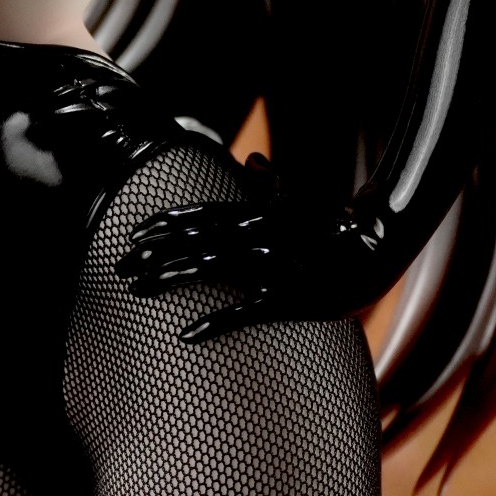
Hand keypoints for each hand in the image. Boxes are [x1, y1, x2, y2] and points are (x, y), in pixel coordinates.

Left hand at [115, 165, 379, 342]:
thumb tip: (251, 161)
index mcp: (259, 214)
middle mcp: (259, 234)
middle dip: (154, 252)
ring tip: (136, 290)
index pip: (202, 214)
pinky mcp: (289, 298)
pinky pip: (245, 311)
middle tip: (117, 266)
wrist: (377, 253)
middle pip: (195, 239)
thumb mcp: (302, 203)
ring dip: (170, 277)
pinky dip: (215, 322)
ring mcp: (273, 265)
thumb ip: (271, 186)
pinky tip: (184, 335)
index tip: (133, 233)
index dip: (166, 223)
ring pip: (211, 268)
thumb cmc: (335, 231)